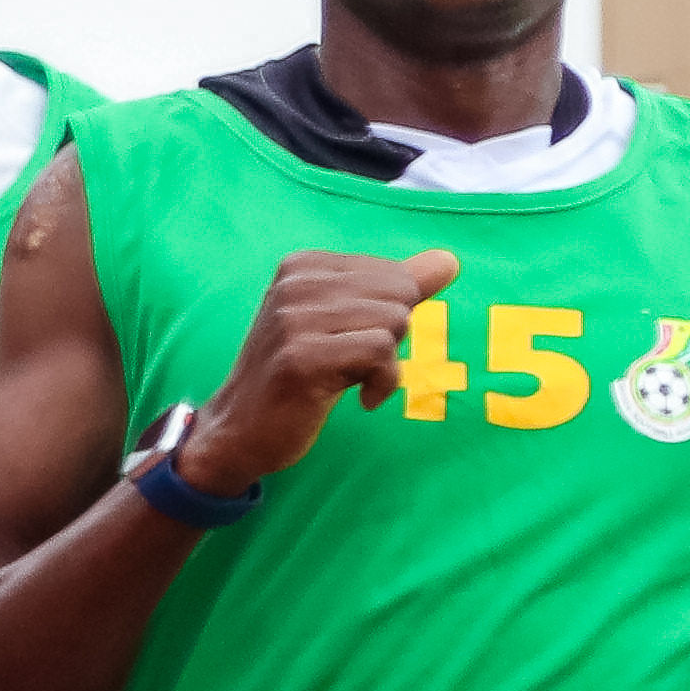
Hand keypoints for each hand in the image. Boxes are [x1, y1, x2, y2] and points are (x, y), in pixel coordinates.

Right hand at [184, 246, 460, 487]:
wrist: (241, 431)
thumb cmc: (300, 375)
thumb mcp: (344, 322)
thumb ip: (395, 288)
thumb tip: (448, 260)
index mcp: (302, 266)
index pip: (395, 275)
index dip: (387, 316)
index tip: (348, 340)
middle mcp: (294, 285)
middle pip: (399, 294)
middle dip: (389, 335)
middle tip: (349, 361)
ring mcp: (293, 320)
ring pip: (394, 322)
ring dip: (384, 362)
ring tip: (348, 378)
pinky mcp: (302, 357)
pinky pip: (381, 354)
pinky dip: (383, 383)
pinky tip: (360, 398)